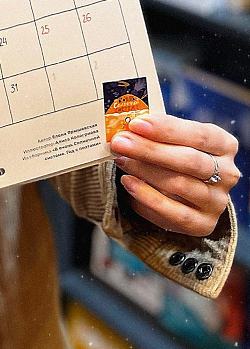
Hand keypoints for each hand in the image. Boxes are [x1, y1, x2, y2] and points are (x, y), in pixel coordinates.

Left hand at [110, 115, 239, 237]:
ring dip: (145, 171)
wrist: (187, 191)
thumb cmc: (178, 154)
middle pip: (189, 160)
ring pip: (180, 185)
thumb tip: (128, 128)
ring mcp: (217, 201)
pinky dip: (148, 198)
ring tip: (121, 160)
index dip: (167, 129)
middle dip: (150, 150)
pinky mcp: (203, 224)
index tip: (137, 124)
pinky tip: (128, 183)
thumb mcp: (176, 139)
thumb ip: (159, 133)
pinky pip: (175, 214)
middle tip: (120, 142)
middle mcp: (227, 174)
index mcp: (224, 145)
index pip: (199, 135)